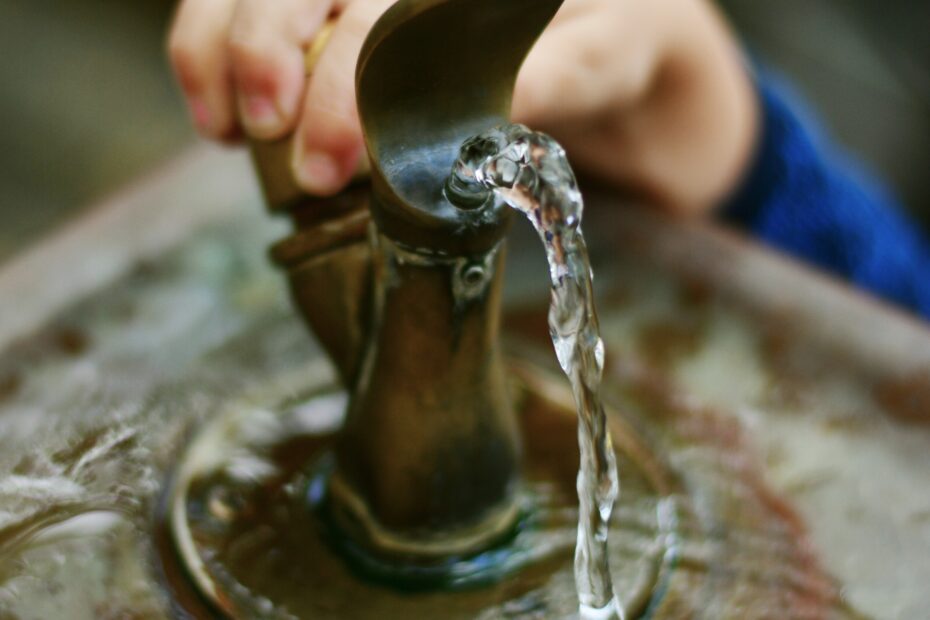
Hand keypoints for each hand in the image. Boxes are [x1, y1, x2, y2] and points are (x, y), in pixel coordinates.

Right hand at [168, 0, 756, 212]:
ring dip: (220, 52)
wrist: (625, 36)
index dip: (341, 82)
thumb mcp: (607, 58)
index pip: (381, 9)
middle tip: (272, 147)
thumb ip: (552, 78)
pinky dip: (213, 51)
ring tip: (227, 132)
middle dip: (269, 59)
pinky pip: (256, 7)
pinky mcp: (346, 11)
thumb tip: (474, 124)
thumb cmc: (620, 40)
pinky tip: (219, 113)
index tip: (330, 163)